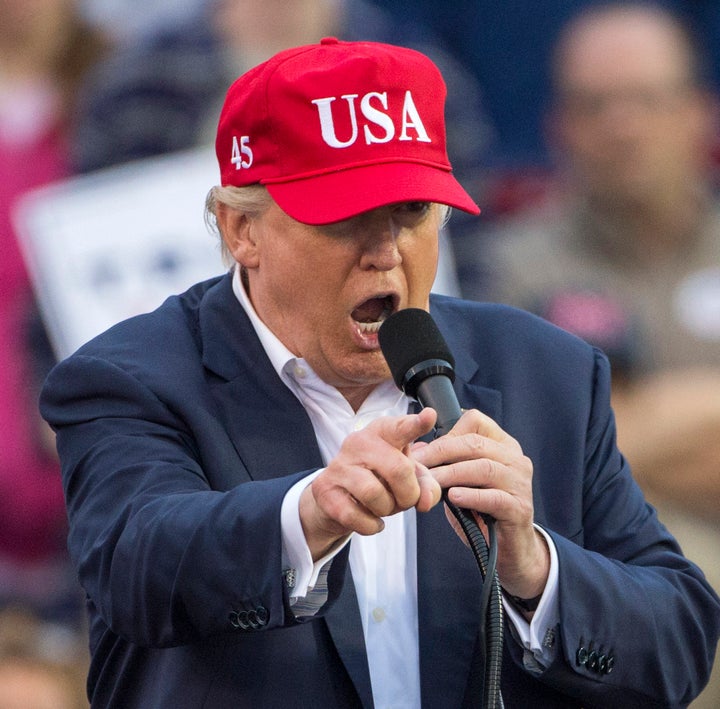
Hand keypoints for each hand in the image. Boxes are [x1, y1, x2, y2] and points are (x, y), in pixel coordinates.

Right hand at [299, 407, 441, 559]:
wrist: (338, 497)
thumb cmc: (379, 480)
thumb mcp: (408, 478)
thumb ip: (426, 486)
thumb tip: (424, 502)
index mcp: (382, 433)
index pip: (400, 427)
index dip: (416, 424)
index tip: (430, 416)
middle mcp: (358, 442)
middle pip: (398, 469)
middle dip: (409, 494)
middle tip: (405, 500)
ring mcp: (339, 465)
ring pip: (375, 493)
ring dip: (388, 509)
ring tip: (384, 507)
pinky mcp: (325, 490)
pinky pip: (356, 516)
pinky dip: (371, 525)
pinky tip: (371, 520)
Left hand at [413, 409, 548, 599]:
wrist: (510, 550)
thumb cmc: (483, 512)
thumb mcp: (462, 482)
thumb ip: (445, 464)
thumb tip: (416, 449)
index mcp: (503, 445)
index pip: (475, 421)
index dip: (446, 432)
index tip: (424, 449)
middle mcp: (515, 459)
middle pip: (475, 444)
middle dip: (441, 452)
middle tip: (417, 465)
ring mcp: (521, 483)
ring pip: (483, 468)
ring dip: (451, 474)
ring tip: (430, 483)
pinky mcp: (520, 509)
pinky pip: (494, 497)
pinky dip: (471, 496)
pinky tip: (454, 498)